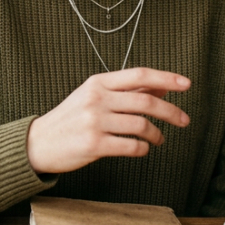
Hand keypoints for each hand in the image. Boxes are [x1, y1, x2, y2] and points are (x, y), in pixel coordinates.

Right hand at [26, 68, 190, 174]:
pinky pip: (131, 146)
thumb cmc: (72, 119)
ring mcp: (94, 122)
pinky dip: (143, 148)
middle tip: (184, 119)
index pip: (139, 75)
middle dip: (171, 111)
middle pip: (146, 102)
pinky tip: (143, 149)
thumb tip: (162, 86)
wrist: (39, 143)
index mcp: (98, 83)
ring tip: (159, 139)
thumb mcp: (95, 97)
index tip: (186, 84)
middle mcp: (97, 99)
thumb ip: (127, 91)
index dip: (166, 78)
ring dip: (157, 134)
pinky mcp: (94, 145)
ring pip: (141, 125)